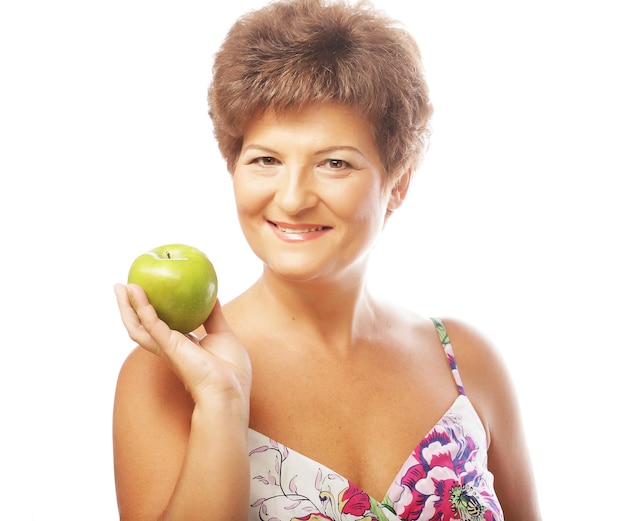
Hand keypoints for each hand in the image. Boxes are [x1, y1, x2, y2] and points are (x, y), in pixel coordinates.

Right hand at [114, 283, 251, 408]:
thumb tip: (213, 296)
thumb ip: (214, 316)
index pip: (159, 326)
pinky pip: (151, 324)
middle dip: (129, 308)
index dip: (149, 312)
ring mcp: (167, 348)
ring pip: (138, 327)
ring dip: (126, 307)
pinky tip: (136, 293)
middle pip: (141, 326)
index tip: (144, 292)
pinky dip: (142, 308)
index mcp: (181, 346)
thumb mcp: (222, 334)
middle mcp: (169, 347)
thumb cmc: (231, 369)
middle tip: (122, 287)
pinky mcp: (169, 347)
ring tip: (119, 287)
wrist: (230, 388)